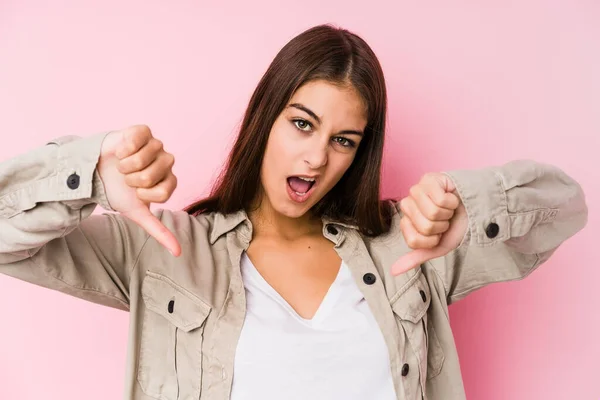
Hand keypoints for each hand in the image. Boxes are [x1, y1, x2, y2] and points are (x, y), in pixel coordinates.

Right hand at [97, 125, 180, 256]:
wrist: (96, 172)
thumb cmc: (119, 191)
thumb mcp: (138, 213)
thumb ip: (160, 232)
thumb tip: (178, 253)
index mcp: (169, 181)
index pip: (164, 192)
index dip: (144, 194)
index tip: (137, 193)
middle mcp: (167, 162)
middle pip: (152, 175)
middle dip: (132, 180)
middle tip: (127, 179)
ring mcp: (156, 145)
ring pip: (143, 158)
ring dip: (125, 165)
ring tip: (122, 166)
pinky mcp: (143, 131)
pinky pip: (137, 140)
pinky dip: (123, 149)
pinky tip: (120, 152)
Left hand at [391, 172, 467, 275]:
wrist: (475, 210)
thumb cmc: (455, 227)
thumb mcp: (437, 246)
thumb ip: (416, 258)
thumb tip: (393, 271)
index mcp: (406, 222)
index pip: (413, 240)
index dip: (431, 240)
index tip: (438, 234)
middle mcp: (407, 204)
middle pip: (424, 226)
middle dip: (441, 226)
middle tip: (445, 219)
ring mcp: (416, 190)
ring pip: (433, 212)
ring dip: (447, 213)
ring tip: (449, 209)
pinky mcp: (429, 178)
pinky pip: (441, 199)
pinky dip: (452, 202)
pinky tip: (452, 197)